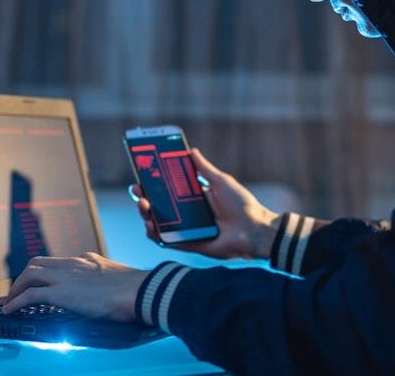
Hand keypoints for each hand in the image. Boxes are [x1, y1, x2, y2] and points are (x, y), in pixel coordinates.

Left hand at [1, 253, 147, 321]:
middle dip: (25, 275)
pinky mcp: (60, 292)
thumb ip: (105, 281)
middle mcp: (73, 263)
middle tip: (19, 289)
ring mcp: (65, 276)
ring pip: (30, 274)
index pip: (59, 261)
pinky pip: (30, 294)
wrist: (137, 290)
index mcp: (87, 259)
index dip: (46, 271)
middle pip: (38, 262)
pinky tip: (10, 310)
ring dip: (17, 287)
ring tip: (10, 300)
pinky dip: (16, 302)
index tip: (41, 281)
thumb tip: (107, 292)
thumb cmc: (134, 287)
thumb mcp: (116, 278)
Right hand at [134, 148, 280, 259]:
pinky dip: (155, 235)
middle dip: (146, 198)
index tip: (142, 176)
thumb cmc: (242, 204)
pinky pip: (167, 241)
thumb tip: (191, 151)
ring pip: (159, 223)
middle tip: (139, 191)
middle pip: (160, 206)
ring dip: (147, 215)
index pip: (169, 190)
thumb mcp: (221, 181)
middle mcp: (188, 214)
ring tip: (144, 206)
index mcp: (195, 198)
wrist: (255, 230)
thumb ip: (204, 168)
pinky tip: (150, 226)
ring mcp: (187, 230)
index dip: (154, 184)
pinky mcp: (188, 244)